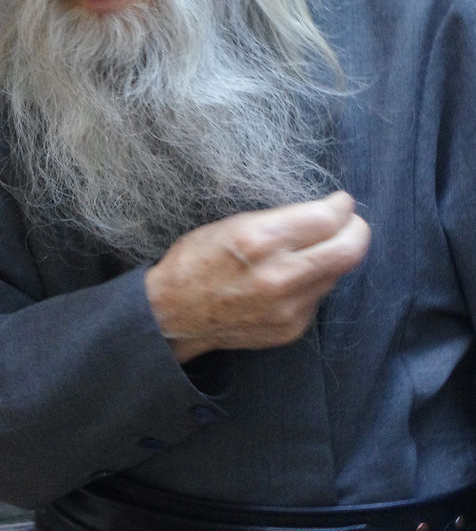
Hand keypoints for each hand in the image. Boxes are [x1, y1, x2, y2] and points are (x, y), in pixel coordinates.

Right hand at [144, 191, 370, 362]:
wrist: (173, 314)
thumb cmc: (195, 261)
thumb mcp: (231, 225)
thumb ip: (279, 221)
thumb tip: (324, 214)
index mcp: (260, 240)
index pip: (327, 218)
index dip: (340, 206)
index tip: (340, 202)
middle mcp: (279, 275)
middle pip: (350, 249)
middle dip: (357, 230)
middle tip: (350, 222)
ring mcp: (289, 307)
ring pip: (337, 274)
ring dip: (331, 257)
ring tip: (311, 250)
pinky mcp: (291, 328)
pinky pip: (318, 297)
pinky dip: (312, 282)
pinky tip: (289, 279)